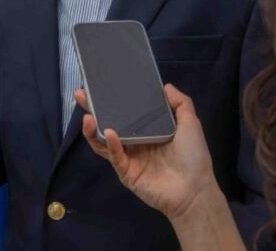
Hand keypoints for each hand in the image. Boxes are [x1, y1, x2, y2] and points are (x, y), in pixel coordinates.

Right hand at [75, 84, 221, 221]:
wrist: (194, 191)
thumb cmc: (193, 157)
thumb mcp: (190, 124)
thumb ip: (181, 103)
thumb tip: (165, 86)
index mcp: (148, 130)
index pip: (126, 111)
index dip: (113, 99)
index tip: (101, 85)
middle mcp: (135, 141)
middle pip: (109, 122)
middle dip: (93, 109)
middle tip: (81, 94)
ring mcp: (129, 157)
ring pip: (104, 141)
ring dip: (93, 129)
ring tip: (87, 116)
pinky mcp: (126, 172)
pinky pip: (114, 156)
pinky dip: (110, 145)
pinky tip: (109, 133)